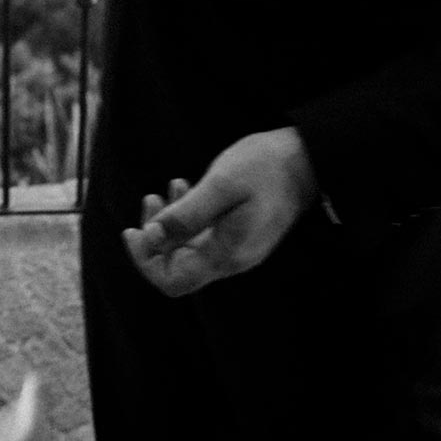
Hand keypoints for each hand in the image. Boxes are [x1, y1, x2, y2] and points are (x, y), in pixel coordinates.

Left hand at [122, 127, 319, 296]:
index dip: (146, 261)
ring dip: (169, 223)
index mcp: (226, 254)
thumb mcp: (221, 185)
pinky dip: (187, 216)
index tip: (134, 230)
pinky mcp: (240, 233)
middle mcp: (231, 259)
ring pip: (189, 249)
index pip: (174, 281)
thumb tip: (152, 237)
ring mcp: (237, 247)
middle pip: (178, 267)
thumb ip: (187, 214)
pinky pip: (204, 235)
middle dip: (155, 237)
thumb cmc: (266, 168)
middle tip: (150, 200)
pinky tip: (183, 187)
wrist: (307, 159)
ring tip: (164, 190)